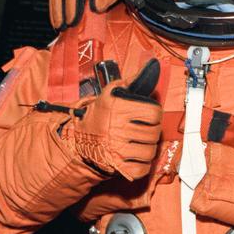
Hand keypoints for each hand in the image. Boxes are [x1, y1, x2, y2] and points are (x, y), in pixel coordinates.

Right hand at [69, 60, 161, 179]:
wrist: (79, 142)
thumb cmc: (99, 116)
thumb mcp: (110, 94)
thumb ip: (130, 82)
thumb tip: (151, 65)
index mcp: (117, 108)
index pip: (154, 112)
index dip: (154, 113)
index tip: (148, 115)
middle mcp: (116, 128)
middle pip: (154, 133)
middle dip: (151, 132)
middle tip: (143, 130)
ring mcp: (117, 149)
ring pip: (150, 151)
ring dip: (147, 149)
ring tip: (139, 143)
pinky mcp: (117, 167)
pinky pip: (143, 168)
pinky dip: (142, 164)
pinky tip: (134, 156)